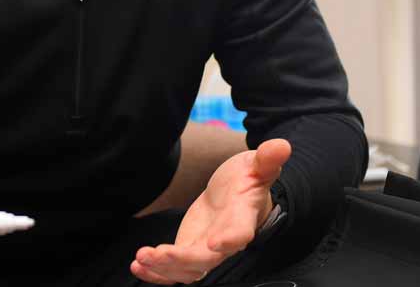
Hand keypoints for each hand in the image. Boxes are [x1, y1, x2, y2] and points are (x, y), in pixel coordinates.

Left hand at [130, 138, 290, 283]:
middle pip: (206, 259)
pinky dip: (156, 273)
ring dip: (163, 268)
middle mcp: (225, 241)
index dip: (229, 240)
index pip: (239, 233)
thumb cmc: (248, 180)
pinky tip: (137, 267)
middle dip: (182, 259)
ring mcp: (206, 250)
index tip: (214, 243)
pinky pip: (174, 270)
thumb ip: (267, 160)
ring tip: (141, 258)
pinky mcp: (189, 251)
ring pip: (187, 269)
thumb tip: (282, 145)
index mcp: (242, 218)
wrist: (237, 194)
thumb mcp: (256, 165)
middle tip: (158, 253)